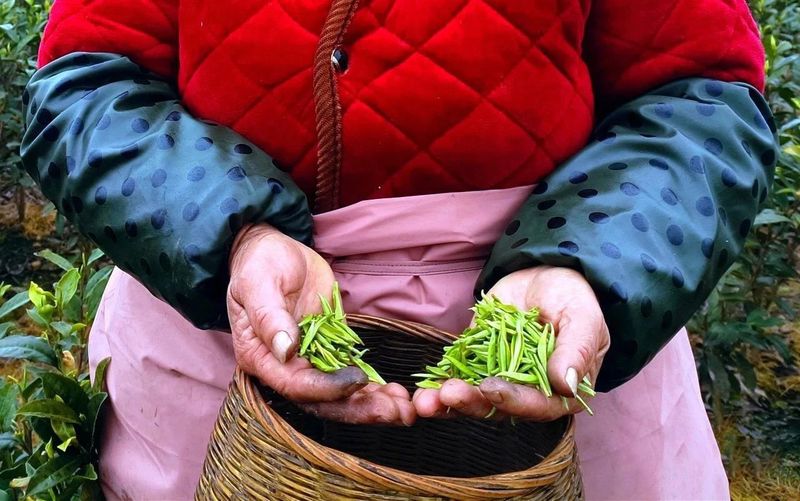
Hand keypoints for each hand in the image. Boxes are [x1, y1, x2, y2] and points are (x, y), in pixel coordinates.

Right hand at [227, 224, 414, 425]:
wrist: (271, 250)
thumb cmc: (258, 264)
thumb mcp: (258, 283)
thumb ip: (269, 317)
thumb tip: (286, 350)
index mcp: (261, 358)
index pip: (297, 386)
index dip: (329, 387)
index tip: (357, 380)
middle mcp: (285, 368)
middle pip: (323, 400)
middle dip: (360, 409)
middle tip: (397, 413)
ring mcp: (309, 360)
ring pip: (341, 392)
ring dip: (373, 403)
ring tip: (406, 410)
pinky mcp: (330, 347)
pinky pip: (351, 373)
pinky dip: (373, 386)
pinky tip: (396, 392)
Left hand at [413, 266, 608, 420]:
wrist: (544, 274)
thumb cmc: (573, 297)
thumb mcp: (582, 317)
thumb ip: (577, 350)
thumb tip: (565, 384)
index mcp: (560, 391)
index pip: (538, 406)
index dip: (514, 401)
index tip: (492, 389)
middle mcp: (528, 391)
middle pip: (499, 408)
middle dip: (472, 404)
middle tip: (449, 394)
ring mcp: (499, 378)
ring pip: (473, 397)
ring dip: (448, 402)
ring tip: (426, 400)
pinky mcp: (476, 362)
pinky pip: (456, 376)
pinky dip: (438, 382)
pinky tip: (422, 388)